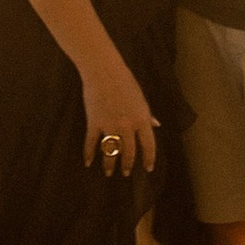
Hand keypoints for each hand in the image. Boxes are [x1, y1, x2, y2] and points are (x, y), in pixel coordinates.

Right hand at [81, 55, 158, 176]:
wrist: (104, 71)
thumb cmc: (124, 81)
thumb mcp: (140, 98)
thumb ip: (147, 114)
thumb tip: (156, 125)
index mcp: (141, 119)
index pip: (148, 144)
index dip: (149, 158)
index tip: (148, 168)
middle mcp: (127, 126)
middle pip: (129, 151)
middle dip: (127, 164)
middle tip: (126, 173)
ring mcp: (110, 125)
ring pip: (111, 151)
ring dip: (110, 164)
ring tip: (109, 173)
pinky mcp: (94, 122)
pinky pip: (91, 142)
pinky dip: (89, 153)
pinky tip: (88, 162)